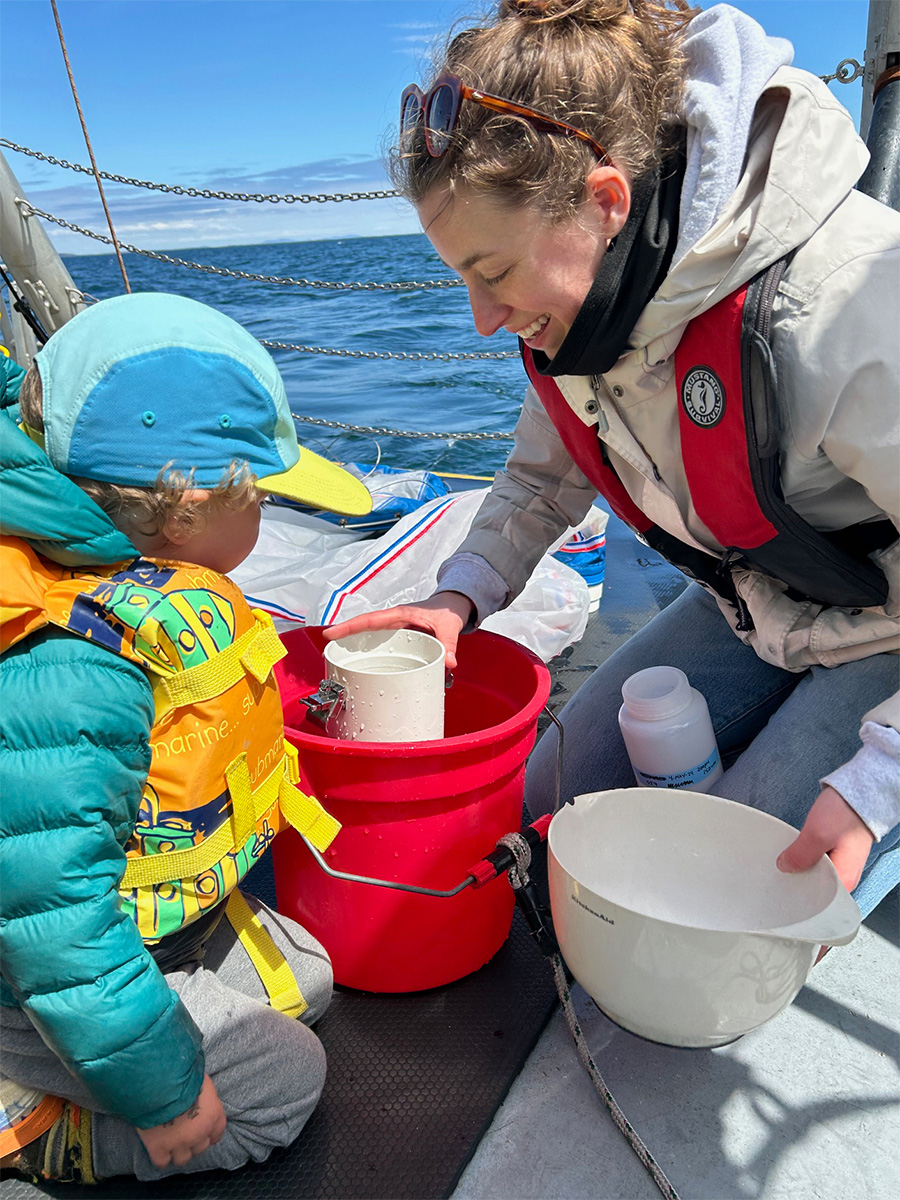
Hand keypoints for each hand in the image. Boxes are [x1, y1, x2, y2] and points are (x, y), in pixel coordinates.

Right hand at [137, 1074, 225, 1169]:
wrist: (158, 1083)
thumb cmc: (182, 1073)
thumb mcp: (201, 1079)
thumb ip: (204, 1092)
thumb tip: (200, 1090)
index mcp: (213, 1115)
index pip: (218, 1131)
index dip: (211, 1134)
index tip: (207, 1135)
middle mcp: (199, 1133)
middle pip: (201, 1147)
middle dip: (194, 1142)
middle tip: (185, 1134)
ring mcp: (179, 1143)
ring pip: (183, 1159)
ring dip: (178, 1152)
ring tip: (172, 1143)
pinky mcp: (159, 1148)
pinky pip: (162, 1162)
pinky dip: (161, 1157)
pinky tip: (158, 1148)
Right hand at [322, 592, 473, 669]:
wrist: (452, 607)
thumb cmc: (447, 612)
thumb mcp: (449, 626)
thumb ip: (449, 644)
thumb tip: (449, 662)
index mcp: (400, 615)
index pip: (370, 620)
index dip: (349, 627)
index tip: (331, 633)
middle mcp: (393, 622)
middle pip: (363, 628)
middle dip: (344, 636)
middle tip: (326, 648)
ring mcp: (394, 630)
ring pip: (369, 637)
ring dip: (354, 646)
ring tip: (336, 659)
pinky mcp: (397, 638)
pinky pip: (379, 645)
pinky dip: (369, 653)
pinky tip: (361, 666)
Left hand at [776, 785, 874, 893]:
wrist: (858, 792)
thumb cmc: (845, 813)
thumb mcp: (817, 835)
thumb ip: (800, 855)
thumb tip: (785, 867)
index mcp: (844, 880)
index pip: (817, 898)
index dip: (798, 891)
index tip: (782, 883)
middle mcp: (845, 875)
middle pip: (815, 885)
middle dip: (798, 876)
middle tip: (781, 867)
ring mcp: (841, 863)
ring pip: (815, 871)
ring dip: (801, 864)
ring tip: (787, 857)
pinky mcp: (837, 852)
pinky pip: (818, 859)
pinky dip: (807, 854)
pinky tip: (798, 848)